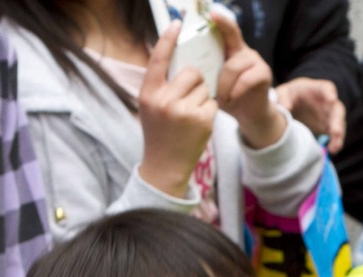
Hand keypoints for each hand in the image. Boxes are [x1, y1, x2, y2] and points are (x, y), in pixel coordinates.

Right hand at [138, 20, 217, 197]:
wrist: (165, 166)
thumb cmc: (160, 133)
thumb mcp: (151, 106)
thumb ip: (161, 85)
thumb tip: (180, 62)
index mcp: (149, 93)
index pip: (158, 59)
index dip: (167, 39)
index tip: (177, 24)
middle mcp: (164, 99)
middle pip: (192, 73)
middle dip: (195, 82)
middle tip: (188, 100)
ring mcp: (183, 110)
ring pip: (204, 87)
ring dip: (203, 98)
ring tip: (190, 116)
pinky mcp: (202, 120)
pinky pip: (213, 103)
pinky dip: (209, 111)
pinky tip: (198, 125)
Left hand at [213, 13, 285, 148]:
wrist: (248, 115)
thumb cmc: (227, 97)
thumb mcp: (213, 81)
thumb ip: (206, 69)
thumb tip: (185, 66)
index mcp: (230, 49)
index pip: (227, 29)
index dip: (221, 20)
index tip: (212, 13)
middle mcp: (244, 50)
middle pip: (230, 47)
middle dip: (217, 69)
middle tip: (211, 90)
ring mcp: (255, 61)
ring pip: (234, 66)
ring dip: (225, 84)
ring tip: (221, 98)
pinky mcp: (264, 73)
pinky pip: (247, 79)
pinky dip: (236, 90)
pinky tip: (232, 99)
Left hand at [275, 77, 346, 153]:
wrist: (292, 106)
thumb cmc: (289, 95)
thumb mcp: (284, 94)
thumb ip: (284, 98)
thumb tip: (285, 108)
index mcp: (316, 89)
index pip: (326, 88)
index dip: (330, 93)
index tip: (332, 99)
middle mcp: (327, 102)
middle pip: (337, 109)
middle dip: (337, 121)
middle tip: (335, 132)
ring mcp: (329, 115)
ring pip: (339, 124)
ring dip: (338, 135)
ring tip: (334, 148)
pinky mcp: (328, 127)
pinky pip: (335, 135)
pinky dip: (335, 142)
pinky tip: (332, 150)